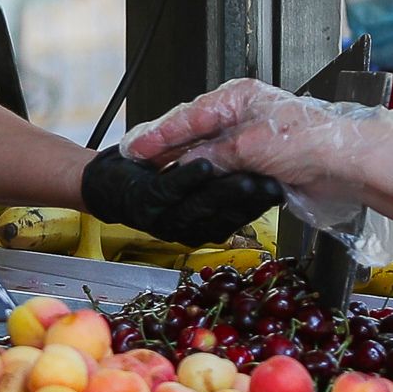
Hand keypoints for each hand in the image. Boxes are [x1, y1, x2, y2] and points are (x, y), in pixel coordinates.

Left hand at [80, 146, 283, 245]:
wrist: (108, 183)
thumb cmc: (155, 179)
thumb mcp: (197, 186)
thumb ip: (226, 185)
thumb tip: (264, 173)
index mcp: (204, 225)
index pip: (240, 216)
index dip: (262, 202)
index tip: (284, 186)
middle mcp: (187, 228)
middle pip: (226, 215)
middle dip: (251, 200)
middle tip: (274, 183)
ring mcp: (165, 218)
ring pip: (201, 205)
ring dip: (224, 192)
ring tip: (247, 177)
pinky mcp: (145, 201)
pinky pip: (170, 189)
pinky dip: (188, 177)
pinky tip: (205, 163)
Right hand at [126, 82, 392, 208]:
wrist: (349, 163)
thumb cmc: (312, 141)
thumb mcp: (251, 148)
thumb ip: (214, 156)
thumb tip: (186, 164)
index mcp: (239, 98)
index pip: (189, 117)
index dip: (160, 136)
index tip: (137, 149)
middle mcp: (242, 114)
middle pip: (195, 131)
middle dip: (168, 148)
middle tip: (140, 163)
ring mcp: (251, 137)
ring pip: (207, 151)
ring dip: (186, 164)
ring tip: (160, 175)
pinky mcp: (261, 160)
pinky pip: (225, 166)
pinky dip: (208, 175)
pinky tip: (196, 184)